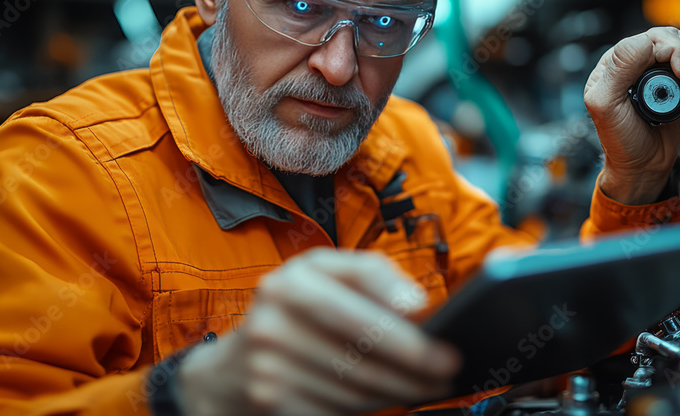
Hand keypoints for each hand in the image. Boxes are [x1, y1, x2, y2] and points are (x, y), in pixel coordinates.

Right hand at [177, 248, 460, 415]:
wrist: (230, 371)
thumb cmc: (298, 315)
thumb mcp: (323, 280)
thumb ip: (370, 278)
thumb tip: (418, 304)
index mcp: (294, 276)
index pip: (354, 280)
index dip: (391, 294)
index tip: (426, 310)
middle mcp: (275, 314)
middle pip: (359, 341)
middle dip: (413, 358)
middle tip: (449, 366)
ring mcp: (268, 361)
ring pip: (355, 381)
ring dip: (401, 387)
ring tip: (431, 385)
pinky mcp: (272, 399)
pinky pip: (339, 407)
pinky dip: (373, 405)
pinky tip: (394, 396)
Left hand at [584, 27, 679, 204]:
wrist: (643, 164)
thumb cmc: (620, 139)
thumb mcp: (605, 105)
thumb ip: (618, 70)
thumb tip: (642, 43)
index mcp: (616, 63)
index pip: (647, 38)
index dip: (669, 49)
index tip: (679, 73)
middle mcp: (639, 62)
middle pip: (671, 36)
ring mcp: (661, 70)